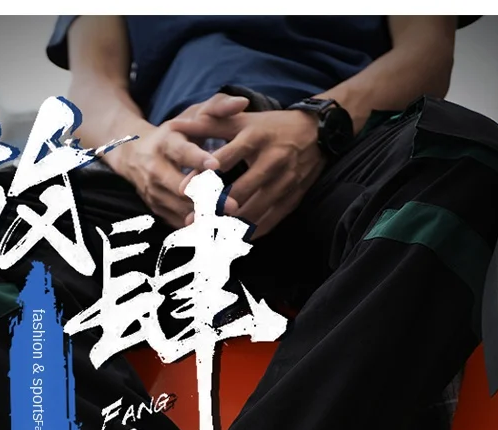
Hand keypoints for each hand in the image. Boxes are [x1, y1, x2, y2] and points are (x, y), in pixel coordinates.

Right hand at [107, 93, 247, 227]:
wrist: (132, 154)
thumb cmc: (174, 133)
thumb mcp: (190, 116)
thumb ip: (217, 108)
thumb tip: (242, 102)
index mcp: (165, 143)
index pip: (182, 152)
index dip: (198, 159)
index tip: (217, 165)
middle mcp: (155, 170)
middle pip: (181, 188)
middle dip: (207, 198)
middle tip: (233, 206)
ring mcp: (154, 193)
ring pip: (181, 210)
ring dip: (207, 218)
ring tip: (234, 224)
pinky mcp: (157, 210)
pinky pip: (179, 224)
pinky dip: (200, 229)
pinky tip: (223, 232)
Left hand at [172, 109, 326, 237]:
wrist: (319, 132)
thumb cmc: (273, 126)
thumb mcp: (244, 120)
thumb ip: (210, 124)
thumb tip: (178, 126)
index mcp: (255, 137)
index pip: (224, 159)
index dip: (203, 176)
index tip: (182, 191)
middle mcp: (271, 160)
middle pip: (237, 193)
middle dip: (212, 210)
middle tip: (189, 223)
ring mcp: (284, 182)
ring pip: (252, 212)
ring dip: (228, 227)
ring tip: (205, 237)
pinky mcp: (293, 198)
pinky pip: (269, 222)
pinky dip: (249, 233)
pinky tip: (232, 240)